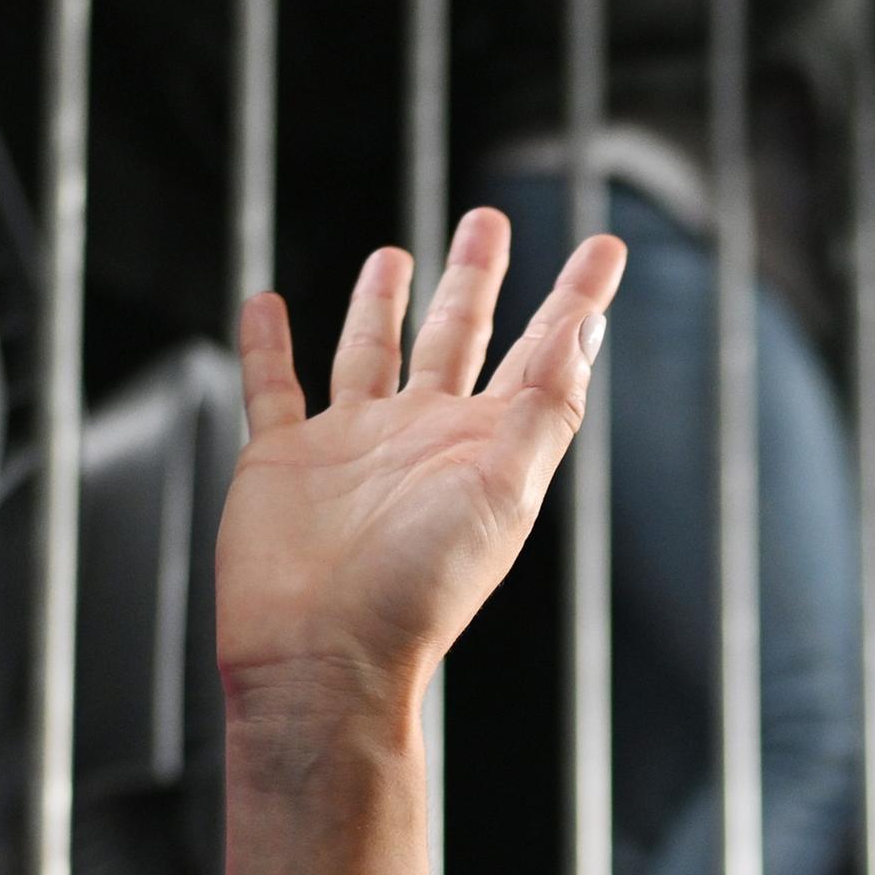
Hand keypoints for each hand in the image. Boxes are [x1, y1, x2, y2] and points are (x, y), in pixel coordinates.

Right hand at [216, 210, 626, 733]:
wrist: (323, 655)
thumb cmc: (419, 588)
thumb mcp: (504, 489)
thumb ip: (544, 404)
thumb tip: (586, 324)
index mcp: (485, 444)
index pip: (542, 352)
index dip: (576, 298)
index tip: (606, 246)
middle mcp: (422, 438)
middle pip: (455, 336)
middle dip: (474, 278)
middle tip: (488, 219)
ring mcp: (351, 446)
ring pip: (368, 352)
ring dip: (381, 303)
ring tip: (396, 253)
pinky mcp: (282, 460)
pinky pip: (272, 387)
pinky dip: (268, 345)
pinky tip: (267, 305)